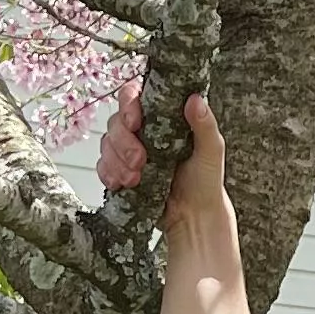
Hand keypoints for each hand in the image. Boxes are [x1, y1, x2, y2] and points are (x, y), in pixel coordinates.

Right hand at [99, 77, 228, 234]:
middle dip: (123, 142)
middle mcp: (143, 131)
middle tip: (140, 161)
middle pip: (116, 122)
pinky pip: (103, 166)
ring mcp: (129, 151)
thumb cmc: (206, 181)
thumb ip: (205, 124)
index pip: (134, 97)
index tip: (135, 123)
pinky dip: (109, 174)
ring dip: (116, 161)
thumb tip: (195, 99)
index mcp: (162, 118)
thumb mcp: (211, 151)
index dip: (128, 105)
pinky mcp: (121, 171)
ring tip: (135, 179)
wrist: (194, 215)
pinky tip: (123, 184)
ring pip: (107, 144)